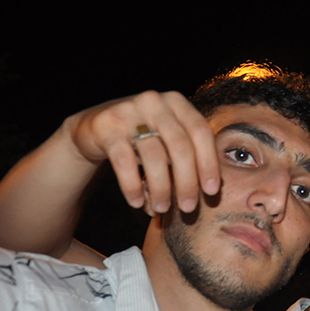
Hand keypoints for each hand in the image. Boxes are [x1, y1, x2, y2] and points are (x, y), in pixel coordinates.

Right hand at [64, 90, 220, 213]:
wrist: (95, 128)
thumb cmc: (143, 138)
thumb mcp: (168, 138)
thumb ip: (190, 154)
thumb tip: (213, 190)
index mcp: (177, 102)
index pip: (201, 132)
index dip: (209, 163)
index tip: (212, 191)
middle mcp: (155, 101)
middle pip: (180, 146)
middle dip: (187, 181)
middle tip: (188, 208)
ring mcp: (129, 111)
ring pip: (154, 156)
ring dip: (161, 188)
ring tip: (162, 208)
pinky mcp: (107, 126)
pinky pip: (125, 162)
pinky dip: (132, 186)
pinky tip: (137, 202)